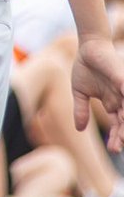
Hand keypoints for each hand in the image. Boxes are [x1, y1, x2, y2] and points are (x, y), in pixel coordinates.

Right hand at [72, 36, 123, 150]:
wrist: (87, 47)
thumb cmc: (85, 66)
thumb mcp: (79, 92)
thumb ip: (80, 110)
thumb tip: (78, 129)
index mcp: (111, 103)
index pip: (117, 125)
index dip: (116, 137)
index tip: (112, 149)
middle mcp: (120, 100)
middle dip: (121, 136)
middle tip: (116, 149)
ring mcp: (123, 91)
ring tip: (122, 138)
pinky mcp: (122, 81)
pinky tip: (123, 116)